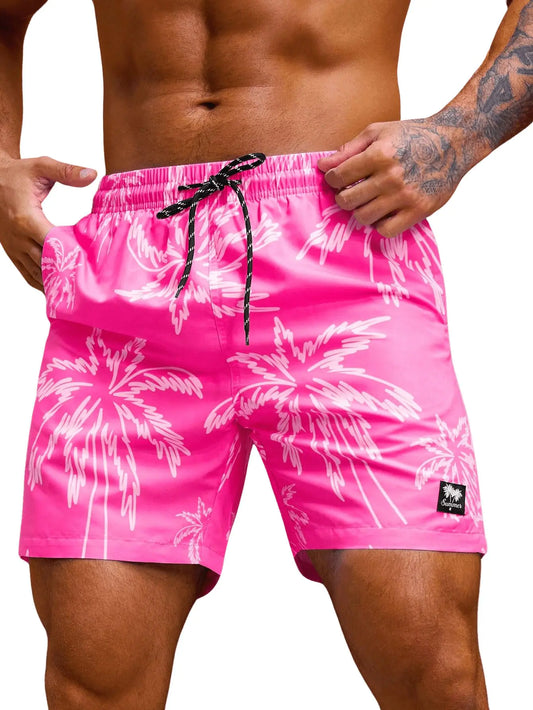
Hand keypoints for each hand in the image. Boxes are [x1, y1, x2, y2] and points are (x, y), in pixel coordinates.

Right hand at [0, 155, 96, 291]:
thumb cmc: (17, 174)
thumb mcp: (41, 167)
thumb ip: (67, 171)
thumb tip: (92, 174)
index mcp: (26, 219)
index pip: (53, 245)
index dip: (72, 256)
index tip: (91, 266)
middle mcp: (18, 238)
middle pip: (46, 264)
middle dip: (67, 275)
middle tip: (90, 288)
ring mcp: (14, 247)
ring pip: (36, 273)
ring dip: (55, 283)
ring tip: (77, 296)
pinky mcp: (12, 252)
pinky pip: (27, 273)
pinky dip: (42, 283)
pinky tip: (57, 291)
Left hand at [316, 117, 468, 238]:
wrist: (454, 142)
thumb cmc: (412, 135)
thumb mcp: (378, 132)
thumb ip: (348, 149)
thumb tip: (322, 167)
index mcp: (379, 154)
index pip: (339, 176)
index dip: (332, 179)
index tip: (337, 179)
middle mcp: (391, 177)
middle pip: (347, 201)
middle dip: (343, 197)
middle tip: (351, 192)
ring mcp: (405, 196)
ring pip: (364, 217)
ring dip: (361, 211)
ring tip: (368, 201)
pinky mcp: (418, 211)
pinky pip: (386, 230)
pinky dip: (380, 224)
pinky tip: (384, 212)